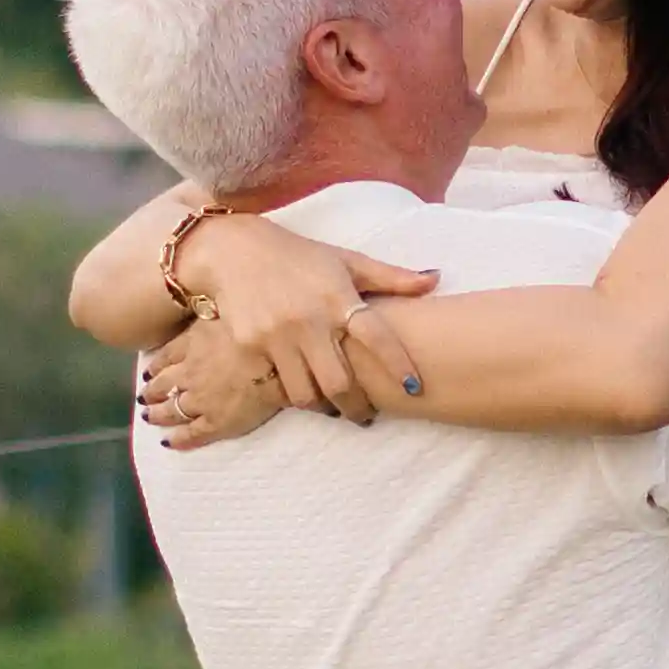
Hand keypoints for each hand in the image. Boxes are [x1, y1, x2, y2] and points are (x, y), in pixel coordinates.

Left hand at [137, 319, 297, 448]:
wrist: (278, 360)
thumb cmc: (257, 329)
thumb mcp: (225, 309)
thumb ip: (209, 310)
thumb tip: (201, 303)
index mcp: (192, 346)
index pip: (166, 358)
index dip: (156, 366)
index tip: (148, 372)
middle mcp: (189, 374)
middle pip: (163, 385)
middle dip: (151, 392)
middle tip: (144, 398)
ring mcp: (200, 400)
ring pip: (171, 410)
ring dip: (158, 414)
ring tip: (149, 417)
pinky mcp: (215, 423)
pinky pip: (191, 433)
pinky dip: (178, 438)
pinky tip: (169, 442)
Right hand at [182, 221, 437, 416]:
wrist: (235, 252)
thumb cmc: (300, 258)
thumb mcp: (346, 261)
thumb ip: (389, 277)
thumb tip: (434, 280)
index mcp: (337, 296)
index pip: (377, 336)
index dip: (399, 365)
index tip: (415, 388)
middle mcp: (308, 319)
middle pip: (339, 382)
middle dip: (357, 407)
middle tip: (366, 416)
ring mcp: (276, 336)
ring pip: (305, 393)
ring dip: (323, 406)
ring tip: (333, 408)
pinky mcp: (250, 347)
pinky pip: (275, 386)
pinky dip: (290, 395)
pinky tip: (299, 393)